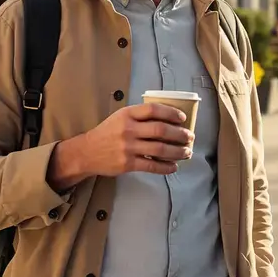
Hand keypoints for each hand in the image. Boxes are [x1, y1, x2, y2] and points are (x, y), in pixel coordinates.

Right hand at [79, 103, 194, 176]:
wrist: (87, 152)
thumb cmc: (107, 133)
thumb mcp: (120, 117)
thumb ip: (140, 116)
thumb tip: (169, 119)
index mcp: (127, 114)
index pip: (154, 109)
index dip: (171, 113)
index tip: (182, 118)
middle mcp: (128, 129)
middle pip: (161, 130)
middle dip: (180, 134)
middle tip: (190, 137)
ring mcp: (128, 147)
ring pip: (160, 149)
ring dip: (177, 151)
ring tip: (187, 152)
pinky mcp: (127, 164)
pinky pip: (152, 165)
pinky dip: (166, 167)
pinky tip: (174, 166)